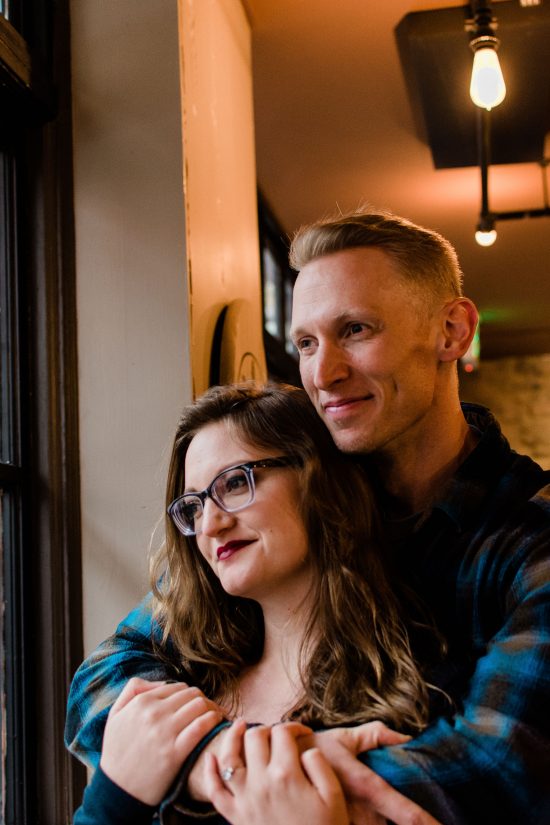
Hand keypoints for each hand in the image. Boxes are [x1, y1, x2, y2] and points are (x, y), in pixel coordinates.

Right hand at [99, 677, 223, 805]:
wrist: (116, 790)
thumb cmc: (117, 752)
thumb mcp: (115, 715)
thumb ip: (133, 689)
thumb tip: (161, 682)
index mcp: (141, 702)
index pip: (177, 686)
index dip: (188, 694)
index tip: (194, 704)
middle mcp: (153, 713)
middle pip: (192, 694)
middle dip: (202, 700)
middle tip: (207, 710)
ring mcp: (165, 733)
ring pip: (200, 705)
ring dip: (210, 709)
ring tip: (213, 716)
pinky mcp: (175, 752)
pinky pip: (201, 726)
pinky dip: (212, 721)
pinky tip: (215, 723)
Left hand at [204, 720, 349, 824]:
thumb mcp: (334, 795)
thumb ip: (319, 765)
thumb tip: (304, 748)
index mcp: (286, 774)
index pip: (282, 732)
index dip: (293, 727)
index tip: (302, 733)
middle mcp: (260, 783)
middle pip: (255, 737)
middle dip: (266, 729)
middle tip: (276, 734)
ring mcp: (244, 800)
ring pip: (228, 757)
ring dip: (232, 737)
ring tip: (240, 726)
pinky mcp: (235, 817)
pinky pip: (215, 792)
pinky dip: (210, 773)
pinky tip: (212, 758)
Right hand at [296, 722, 441, 824]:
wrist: (273, 765)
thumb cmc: (313, 749)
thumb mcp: (344, 738)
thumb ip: (375, 735)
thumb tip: (407, 738)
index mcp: (365, 786)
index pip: (405, 812)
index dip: (426, 823)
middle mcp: (356, 811)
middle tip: (440, 823)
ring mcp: (342, 823)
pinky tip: (375, 824)